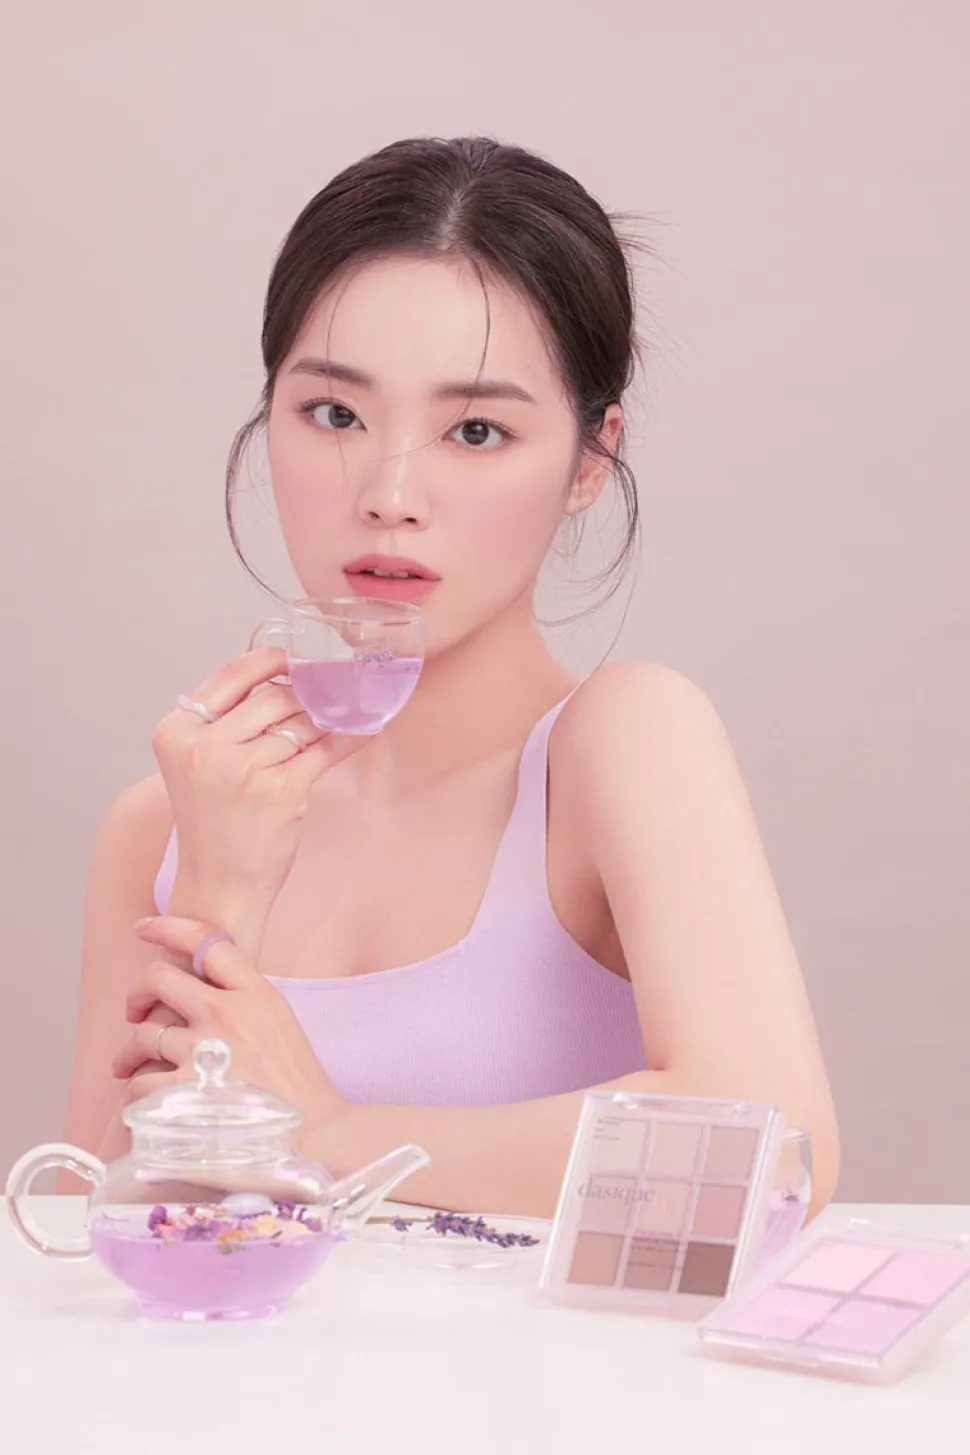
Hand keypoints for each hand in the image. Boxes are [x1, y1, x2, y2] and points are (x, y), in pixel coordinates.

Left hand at [111, 915, 343, 1133]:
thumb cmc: (299, 1086)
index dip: (168, 928)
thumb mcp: (282, 1023)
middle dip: (138, 992)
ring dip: (129, 1052)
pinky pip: (140, 1084)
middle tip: (136, 1011)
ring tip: (128, 1064)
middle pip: (158, 977)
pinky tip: (147, 1099)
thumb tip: (204, 987)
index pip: (205, 941)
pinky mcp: (186, 1093)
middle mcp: (227, 1014)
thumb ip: (245, 999)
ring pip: (142, 1034)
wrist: (317, 1136)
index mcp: (256, 993)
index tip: (145, 929)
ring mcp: (204, 1052)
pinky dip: (138, 1091)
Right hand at [154, 645, 363, 950]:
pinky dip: (348, 737)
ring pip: (302, 722)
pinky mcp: (281, 791)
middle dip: (306, 696)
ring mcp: (244, 769)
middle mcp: (206, 747)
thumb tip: (284, 676)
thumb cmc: (213, 825)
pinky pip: (325, 750)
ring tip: (339, 719)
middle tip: (328, 695)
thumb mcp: (198, 765)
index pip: (230, 674)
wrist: (218, 887)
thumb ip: (228, 720)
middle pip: (273, 696)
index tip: (295, 658)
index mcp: (178, 732)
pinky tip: (364, 729)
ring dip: (325, 721)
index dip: (270, 660)